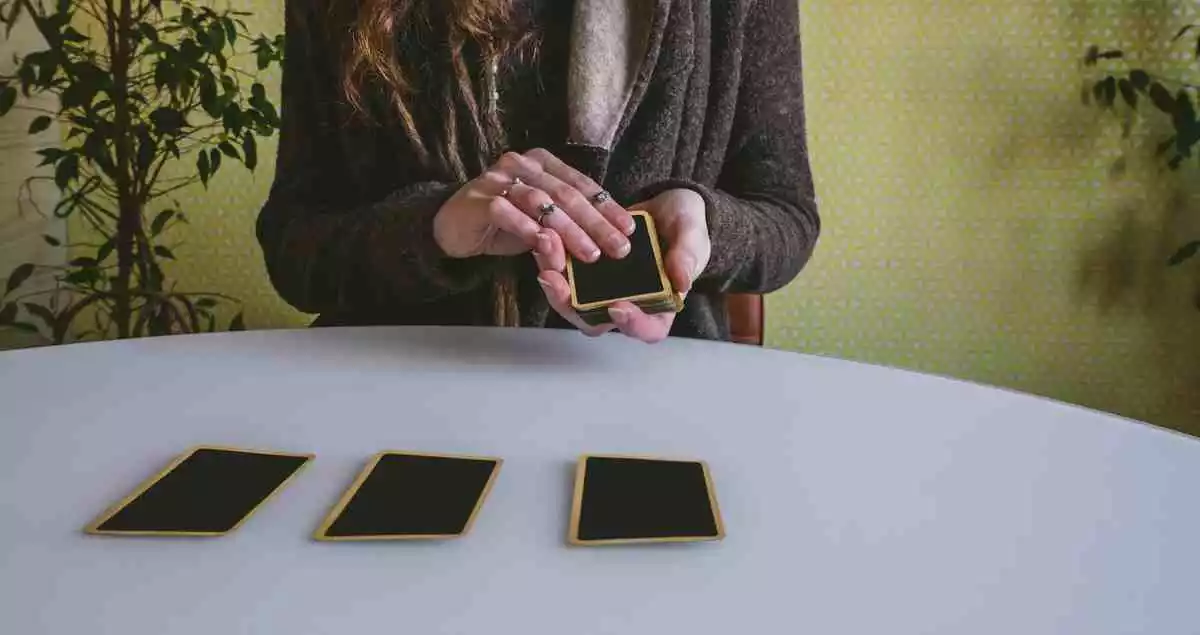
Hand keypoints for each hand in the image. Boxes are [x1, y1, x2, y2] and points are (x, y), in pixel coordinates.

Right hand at [433, 148, 634, 262]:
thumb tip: (608, 237)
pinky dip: (528, 229)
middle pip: (566, 193)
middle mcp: (522, 165)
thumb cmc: (503, 222)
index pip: (581, 184)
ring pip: (541, 202)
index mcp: (542, 163)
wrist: (452, 226)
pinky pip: (508, 213)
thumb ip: (566, 221)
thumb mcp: (540, 220)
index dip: (607, 206)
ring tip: (590, 254)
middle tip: (618, 247)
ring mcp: (499, 180)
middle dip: (596, 222)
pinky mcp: (479, 200)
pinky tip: (545, 245)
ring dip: (569, 230)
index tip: (629, 230)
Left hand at [535, 188, 710, 342]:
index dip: (632, 325)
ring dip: (554, 280)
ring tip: (545, 248)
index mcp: (659, 306)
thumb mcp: (692, 234)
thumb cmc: (686, 224)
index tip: (618, 307)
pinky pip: (564, 273)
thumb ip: (687, 256)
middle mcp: (626, 304)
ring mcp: (602, 289)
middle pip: (595, 321)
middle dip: (570, 304)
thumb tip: (681, 284)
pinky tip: (543, 235)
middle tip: (554, 279)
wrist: (666, 203)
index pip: (647, 329)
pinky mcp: (585, 270)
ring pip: (572, 300)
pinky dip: (551, 257)